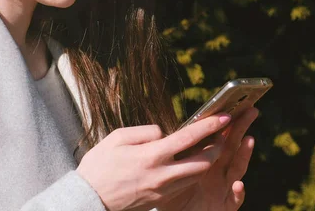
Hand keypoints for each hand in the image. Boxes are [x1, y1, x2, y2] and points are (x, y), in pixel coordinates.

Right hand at [76, 113, 232, 210]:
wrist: (90, 198)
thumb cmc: (100, 164)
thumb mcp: (117, 138)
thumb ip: (145, 132)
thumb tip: (163, 133)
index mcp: (152, 156)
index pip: (189, 138)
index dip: (210, 126)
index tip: (225, 115)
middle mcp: (162, 174)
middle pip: (203, 161)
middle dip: (218, 146)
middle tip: (224, 132)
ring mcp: (163, 189)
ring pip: (198, 174)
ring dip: (209, 159)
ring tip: (212, 144)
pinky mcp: (161, 198)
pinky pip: (185, 183)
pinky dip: (195, 170)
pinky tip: (193, 159)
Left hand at [159, 107, 258, 210]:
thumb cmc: (174, 197)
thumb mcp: (171, 173)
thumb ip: (175, 155)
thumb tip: (164, 131)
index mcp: (207, 162)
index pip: (219, 138)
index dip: (226, 123)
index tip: (231, 105)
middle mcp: (219, 173)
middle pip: (232, 147)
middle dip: (242, 129)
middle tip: (251, 110)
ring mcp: (224, 190)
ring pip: (237, 170)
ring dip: (245, 155)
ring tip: (249, 139)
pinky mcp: (224, 207)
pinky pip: (234, 200)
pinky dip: (238, 193)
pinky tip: (238, 184)